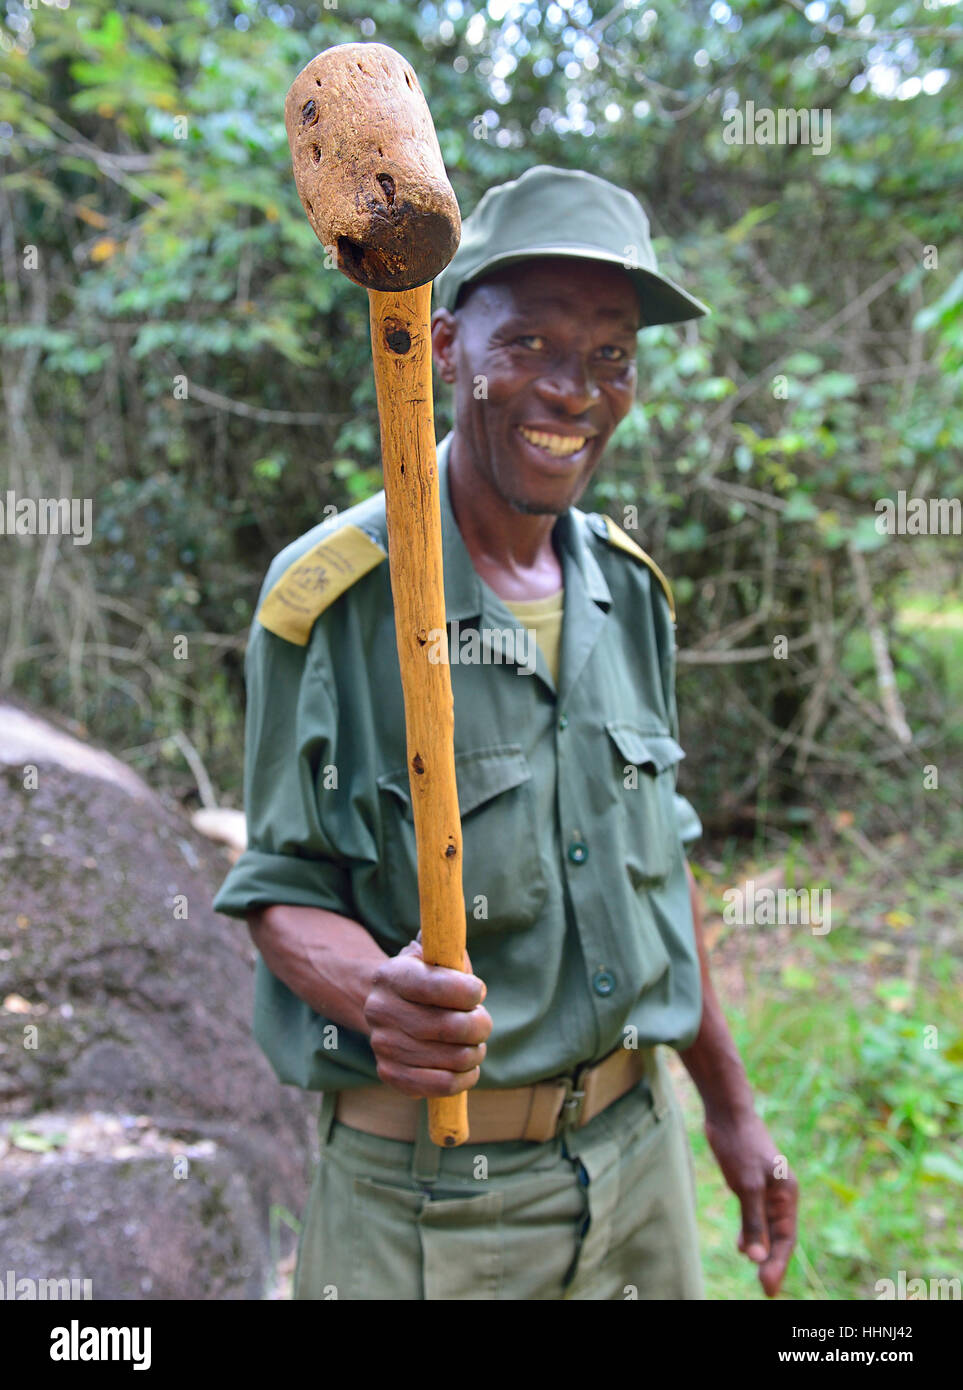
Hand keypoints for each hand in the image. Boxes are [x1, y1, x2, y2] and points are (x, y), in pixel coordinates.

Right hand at [363, 936, 491, 1098]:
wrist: (386, 1007)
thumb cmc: (424, 978)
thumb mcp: (432, 954)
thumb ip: (448, 948)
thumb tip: (458, 953)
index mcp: (391, 975)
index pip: (436, 987)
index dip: (468, 991)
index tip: (479, 990)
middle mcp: (380, 1010)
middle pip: (449, 1027)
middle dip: (480, 1025)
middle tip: (483, 1021)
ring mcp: (383, 1045)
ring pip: (451, 1059)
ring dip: (475, 1052)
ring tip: (475, 1044)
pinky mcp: (390, 1074)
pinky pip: (440, 1085)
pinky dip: (465, 1078)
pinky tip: (469, 1067)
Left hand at [705, 1109, 797, 1296]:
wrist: (728, 1112)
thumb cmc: (740, 1145)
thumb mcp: (746, 1186)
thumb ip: (753, 1221)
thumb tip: (755, 1257)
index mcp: (787, 1194)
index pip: (786, 1238)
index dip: (778, 1264)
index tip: (767, 1288)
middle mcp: (781, 1194)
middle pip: (779, 1235)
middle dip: (772, 1261)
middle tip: (764, 1288)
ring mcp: (766, 1188)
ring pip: (767, 1226)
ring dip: (761, 1248)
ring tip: (754, 1270)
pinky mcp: (751, 1182)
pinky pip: (755, 1214)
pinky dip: (750, 1231)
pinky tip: (741, 1244)